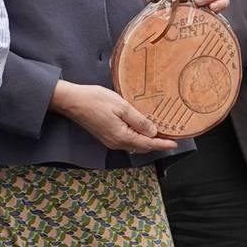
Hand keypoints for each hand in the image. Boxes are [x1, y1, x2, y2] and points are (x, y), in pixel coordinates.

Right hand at [52, 81, 176, 153]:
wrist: (72, 101)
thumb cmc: (95, 100)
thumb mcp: (122, 107)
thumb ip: (139, 121)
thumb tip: (153, 132)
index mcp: (122, 136)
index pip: (148, 143)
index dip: (162, 144)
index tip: (174, 144)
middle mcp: (116, 143)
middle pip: (141, 146)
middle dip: (156, 144)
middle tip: (169, 137)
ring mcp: (110, 141)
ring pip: (134, 144)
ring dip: (146, 140)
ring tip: (159, 134)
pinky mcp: (106, 136)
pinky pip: (126, 140)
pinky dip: (136, 137)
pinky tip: (141, 129)